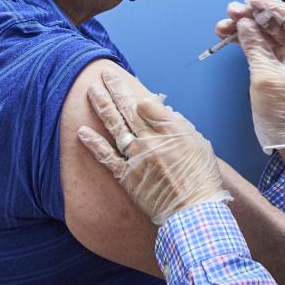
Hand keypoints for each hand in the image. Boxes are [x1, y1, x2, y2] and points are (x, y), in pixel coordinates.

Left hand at [77, 63, 230, 225]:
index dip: (136, 94)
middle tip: (104, 73)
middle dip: (116, 88)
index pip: (149, 104)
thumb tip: (166, 113)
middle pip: (129, 108)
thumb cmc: (202, 180)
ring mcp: (137, 157)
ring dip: (102, 106)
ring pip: (115, 125)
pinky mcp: (127, 176)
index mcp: (172, 131)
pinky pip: (106, 157)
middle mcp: (151, 140)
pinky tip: (82, 131)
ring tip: (91, 90)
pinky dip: (93, 143)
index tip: (127, 86)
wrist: (193, 211)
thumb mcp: (200, 146)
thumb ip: (181, 127)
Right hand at [215, 0, 284, 153]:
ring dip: (243, 27)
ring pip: (263, 34)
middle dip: (251, 15)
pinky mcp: (273, 68)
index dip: (269, 6)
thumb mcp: (265, 77)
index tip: (249, 0)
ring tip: (223, 25)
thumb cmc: (283, 111)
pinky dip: (243, 41)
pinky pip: (258, 47)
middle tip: (231, 11)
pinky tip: (228, 36)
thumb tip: (245, 24)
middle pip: (274, 24)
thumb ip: (254, 47)